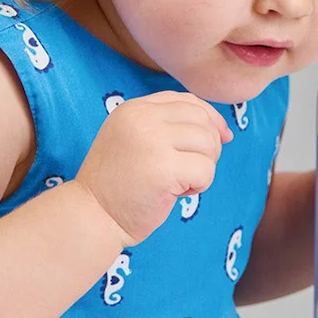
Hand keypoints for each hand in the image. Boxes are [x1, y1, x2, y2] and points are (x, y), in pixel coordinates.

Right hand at [74, 91, 232, 243]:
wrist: (92, 216)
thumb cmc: (121, 183)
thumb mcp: (137, 140)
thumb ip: (170, 127)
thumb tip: (225, 132)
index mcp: (135, 108)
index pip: (188, 101)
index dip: (211, 118)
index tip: (221, 138)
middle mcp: (142, 118)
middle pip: (202, 120)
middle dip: (209, 147)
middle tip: (191, 170)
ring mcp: (152, 140)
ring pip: (208, 144)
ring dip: (204, 167)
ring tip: (180, 182)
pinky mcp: (163, 168)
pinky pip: (206, 170)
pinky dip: (200, 185)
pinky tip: (177, 193)